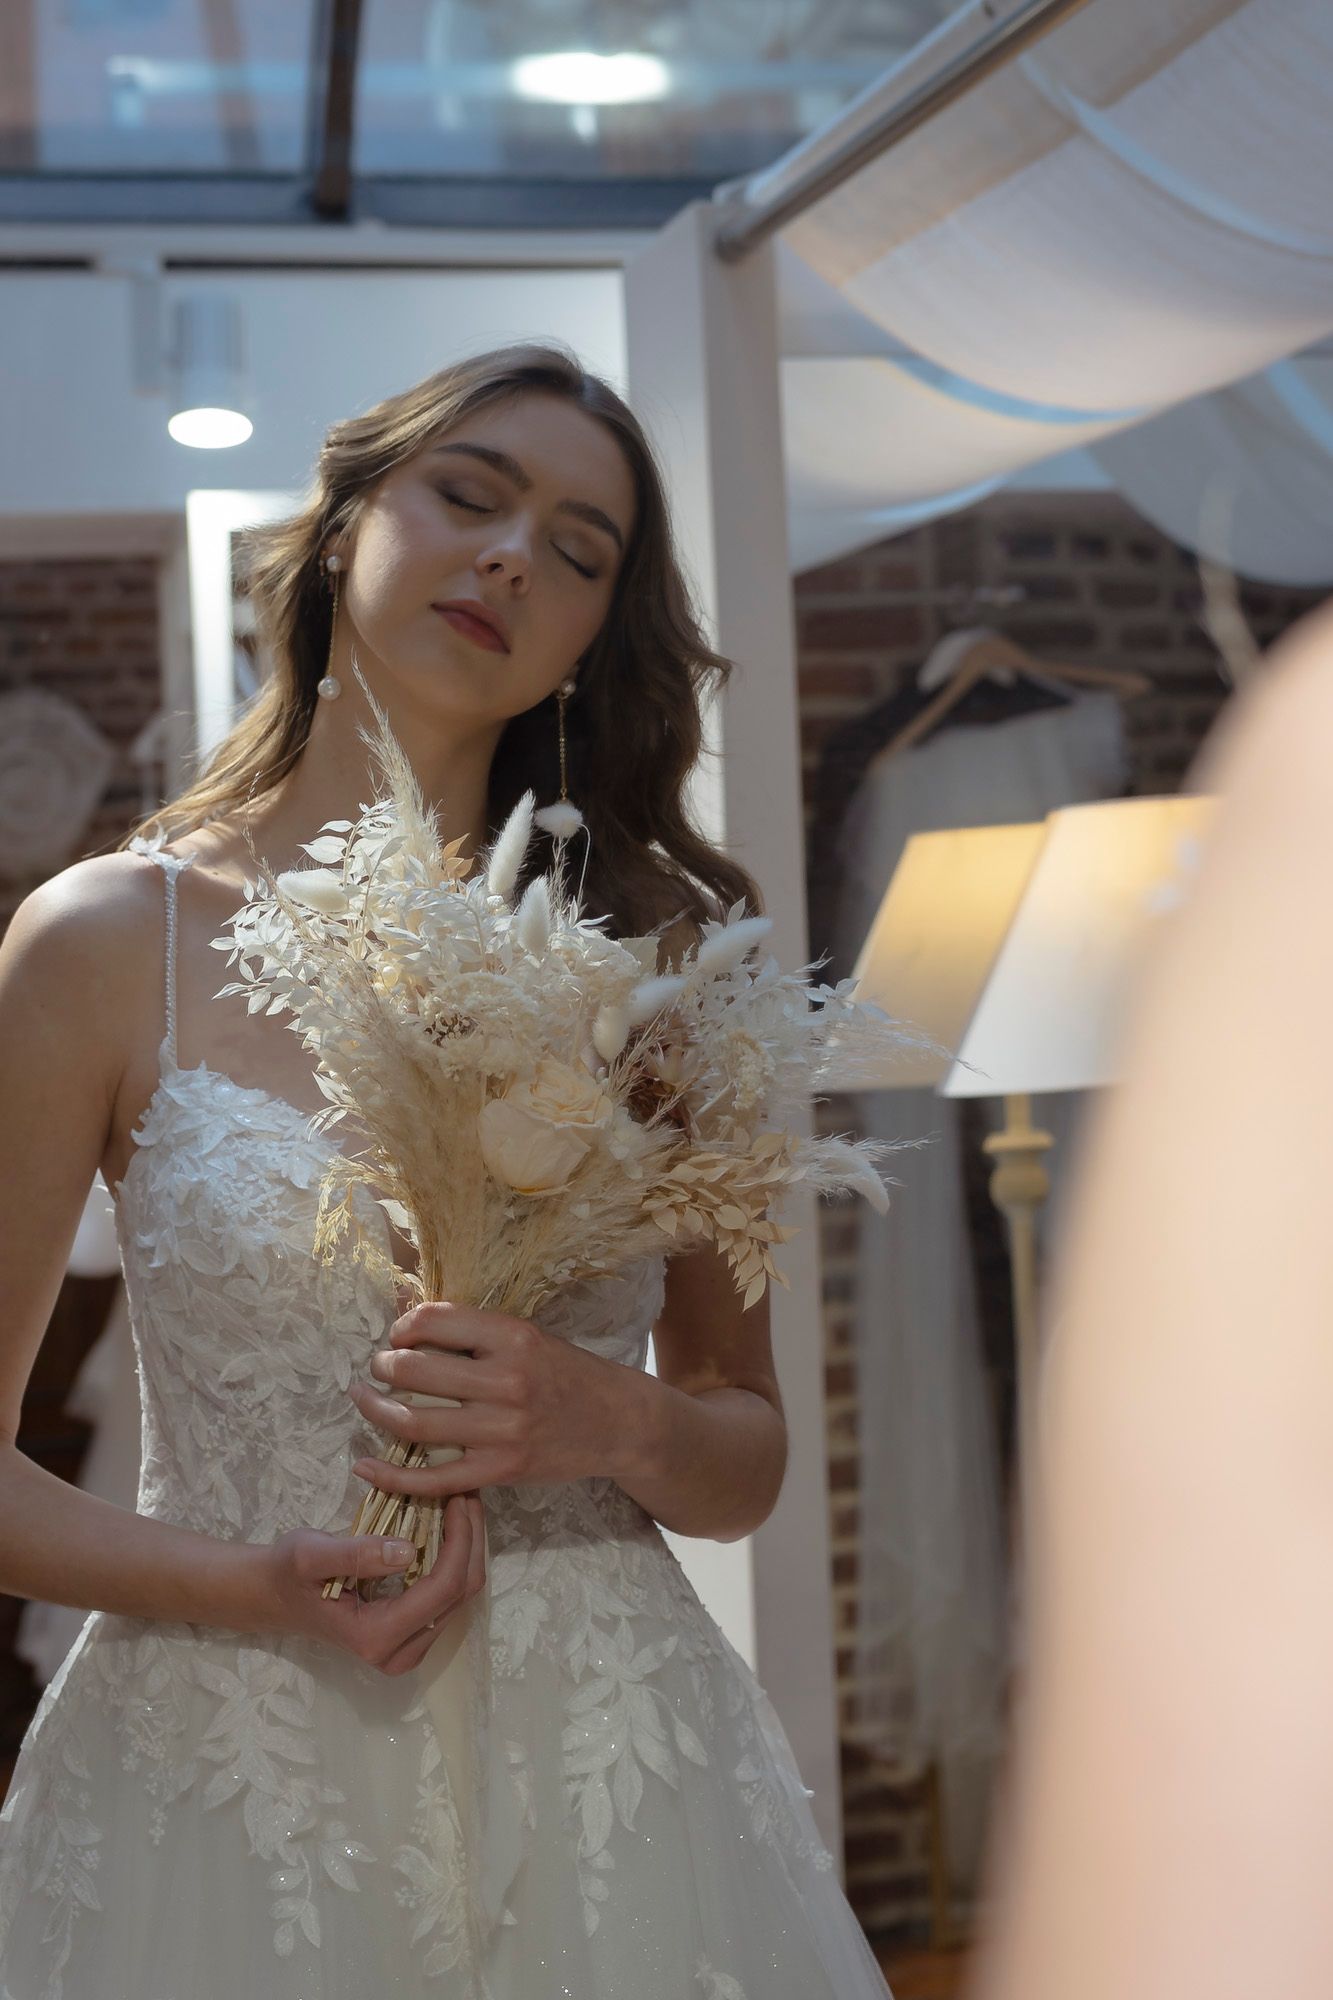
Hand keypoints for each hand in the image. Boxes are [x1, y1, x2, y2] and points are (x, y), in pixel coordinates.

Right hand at [255, 1495, 485, 1676]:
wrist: (275, 1595)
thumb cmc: (288, 1572)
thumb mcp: (311, 1556)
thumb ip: (356, 1555)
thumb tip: (408, 1550)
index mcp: (376, 1637)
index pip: (442, 1589)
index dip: (460, 1542)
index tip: (458, 1496)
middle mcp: (399, 1653)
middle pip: (460, 1594)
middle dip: (470, 1540)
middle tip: (465, 1492)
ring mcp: (408, 1648)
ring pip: (460, 1596)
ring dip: (467, 1548)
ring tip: (460, 1503)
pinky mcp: (412, 1636)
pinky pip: (448, 1597)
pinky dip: (454, 1559)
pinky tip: (449, 1526)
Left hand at [347, 1300, 638, 1501]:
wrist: (617, 1422)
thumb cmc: (568, 1374)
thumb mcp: (531, 1337)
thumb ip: (478, 1333)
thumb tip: (411, 1323)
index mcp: (514, 1337)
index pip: (437, 1320)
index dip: (404, 1325)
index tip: (399, 1333)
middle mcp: (506, 1381)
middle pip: (415, 1371)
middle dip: (383, 1366)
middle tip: (377, 1367)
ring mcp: (502, 1430)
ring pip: (414, 1422)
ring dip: (375, 1410)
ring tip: (365, 1399)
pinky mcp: (499, 1471)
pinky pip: (431, 1478)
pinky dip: (391, 1476)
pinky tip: (365, 1465)